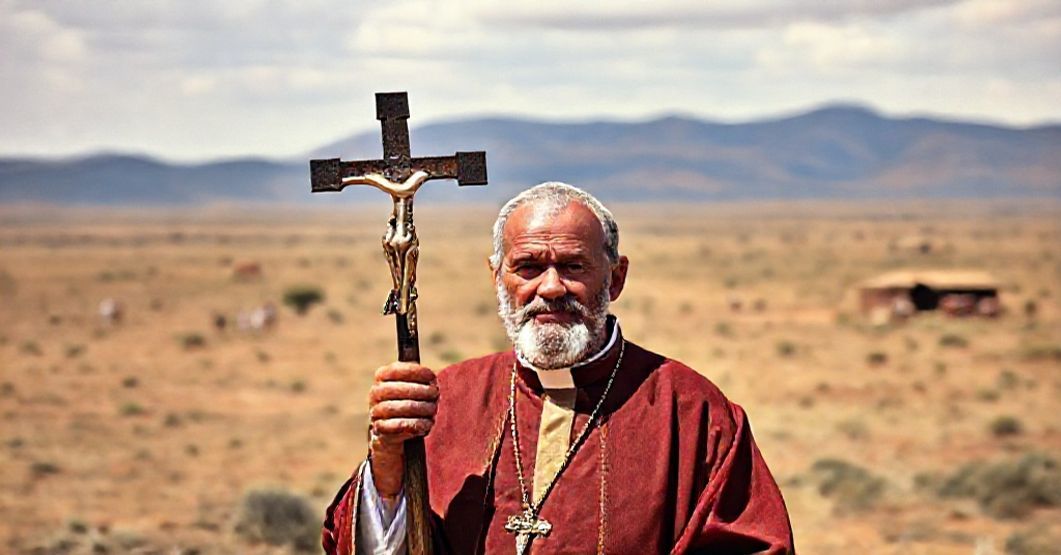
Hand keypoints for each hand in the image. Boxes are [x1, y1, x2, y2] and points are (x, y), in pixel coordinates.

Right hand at [367, 362, 438, 496]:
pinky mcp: (380, 429)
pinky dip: (417, 424)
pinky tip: (427, 423)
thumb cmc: (406, 402)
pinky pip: (400, 426)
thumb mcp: (410, 386)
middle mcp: (375, 393)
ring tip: (433, 409)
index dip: (416, 372)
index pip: (396, 369)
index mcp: (382, 377)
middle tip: (435, 394)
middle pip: (400, 389)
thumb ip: (418, 379)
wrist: (391, 431)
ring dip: (421, 408)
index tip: (432, 376)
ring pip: (401, 407)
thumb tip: (432, 380)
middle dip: (422, 391)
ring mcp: (376, 411)